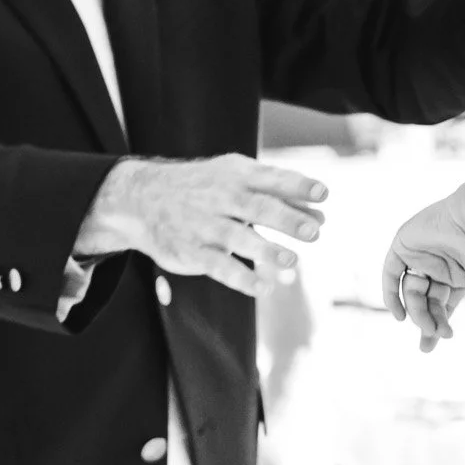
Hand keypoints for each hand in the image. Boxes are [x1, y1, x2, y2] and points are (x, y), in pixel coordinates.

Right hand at [76, 154, 325, 303]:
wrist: (141, 199)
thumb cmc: (203, 188)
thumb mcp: (235, 180)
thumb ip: (278, 197)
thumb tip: (321, 216)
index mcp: (237, 176)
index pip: (272, 178)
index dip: (298, 186)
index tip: (323, 193)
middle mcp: (221, 197)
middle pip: (258, 207)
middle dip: (287, 219)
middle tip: (315, 232)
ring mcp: (205, 225)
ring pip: (238, 238)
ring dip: (267, 251)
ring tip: (292, 262)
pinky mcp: (191, 252)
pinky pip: (218, 266)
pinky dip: (241, 278)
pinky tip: (263, 288)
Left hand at [382, 194, 464, 354]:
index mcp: (461, 273)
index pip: (444, 304)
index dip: (437, 325)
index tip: (430, 347)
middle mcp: (440, 263)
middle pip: (426, 300)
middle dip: (427, 322)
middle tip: (430, 341)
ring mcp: (421, 252)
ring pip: (412, 290)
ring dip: (417, 312)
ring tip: (427, 326)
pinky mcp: (405, 242)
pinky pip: (390, 272)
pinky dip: (390, 293)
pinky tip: (399, 316)